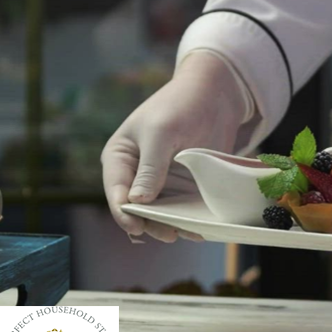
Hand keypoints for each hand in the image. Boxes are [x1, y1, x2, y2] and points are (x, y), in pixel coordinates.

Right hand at [101, 52, 249, 241]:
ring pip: (160, 215)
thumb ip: (150, 167)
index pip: (116, 192)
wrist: (215, 96)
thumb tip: (136, 201)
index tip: (137, 227)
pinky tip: (200, 229)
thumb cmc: (181, 107)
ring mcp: (161, 183)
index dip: (124, 212)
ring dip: (171, 226)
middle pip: (138, 209)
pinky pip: (182, 210)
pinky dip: (189, 221)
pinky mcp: (183, 187)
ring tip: (187, 233)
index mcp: (120, 158)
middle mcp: (136, 175)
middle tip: (169, 235)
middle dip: (151, 224)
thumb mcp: (162, 133)